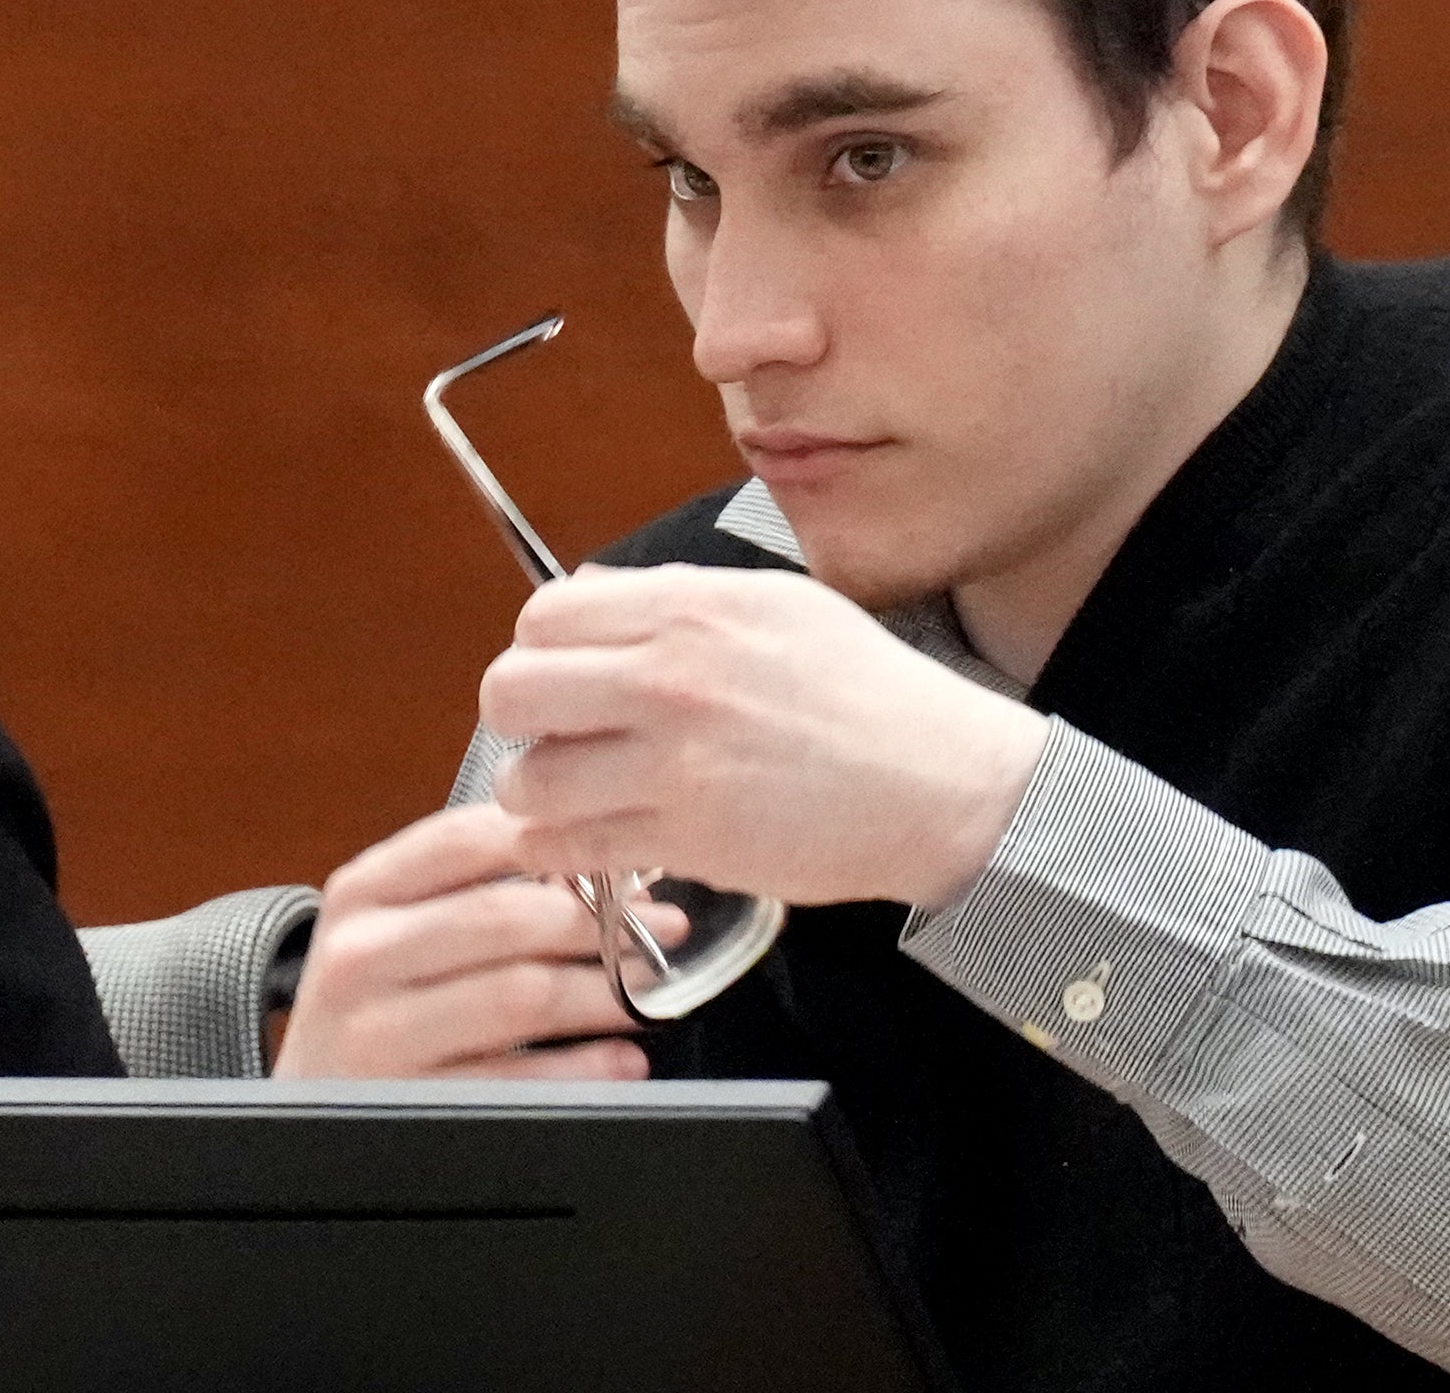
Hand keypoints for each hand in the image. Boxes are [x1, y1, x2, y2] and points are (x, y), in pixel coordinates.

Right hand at [274, 803, 682, 1078]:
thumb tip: (604, 865)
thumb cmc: (380, 1003)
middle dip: (603, 924)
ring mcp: (376, 1032)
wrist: (306, 1110)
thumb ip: (474, 885)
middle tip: (664, 931)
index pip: (469, 838)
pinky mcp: (406, 1101)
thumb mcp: (398, 928)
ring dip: (604, 994)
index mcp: (363, 892)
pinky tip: (621, 1061)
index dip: (560, 840)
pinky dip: (583, 1069)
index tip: (627, 856)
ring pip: (521, 995)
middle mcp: (360, 956)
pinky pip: (516, 1079)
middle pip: (508, 918)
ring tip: (650, 996)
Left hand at [482, 564, 1051, 909]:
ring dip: (543, 794)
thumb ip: (679, 600)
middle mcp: (671, 677)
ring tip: (586, 797)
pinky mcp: (686, 838)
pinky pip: (568, 847)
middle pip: (509, 690)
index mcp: (692, 608)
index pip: (543, 616)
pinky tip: (600, 839)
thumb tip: (589, 600)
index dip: (544, 651)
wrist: (940, 781)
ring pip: (526, 780)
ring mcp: (674, 763)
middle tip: (565, 738)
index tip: (571, 678)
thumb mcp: (779, 605)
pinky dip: (567, 850)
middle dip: (523, 720)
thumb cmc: (868, 693)